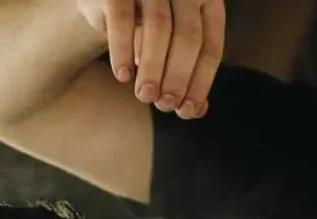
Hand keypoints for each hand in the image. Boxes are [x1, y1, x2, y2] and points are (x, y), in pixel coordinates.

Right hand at [77, 0, 224, 118]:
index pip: (210, 45)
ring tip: (145, 95)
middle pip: (188, 36)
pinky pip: (122, 19)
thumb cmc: (146, 29)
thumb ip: (186, 74)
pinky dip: (123, 50)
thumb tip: (195, 111)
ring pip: (159, 27)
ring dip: (153, 67)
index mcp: (206, 1)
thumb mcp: (169, 50)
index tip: (186, 110)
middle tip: (164, 105)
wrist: (106, 2)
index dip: (200, 81)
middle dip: (177, 76)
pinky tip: (123, 75)